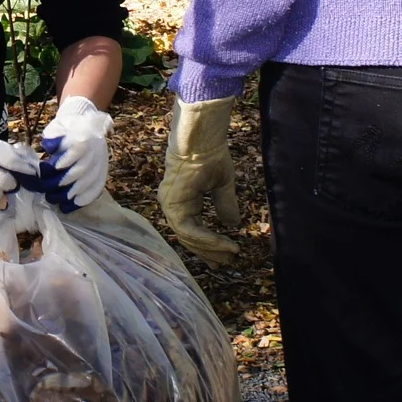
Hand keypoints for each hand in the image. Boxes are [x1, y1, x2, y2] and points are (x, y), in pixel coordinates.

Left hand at [40, 95, 112, 210]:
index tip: (46, 168)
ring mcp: (101, 164)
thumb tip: (49, 146)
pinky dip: (83, 200)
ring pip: (87, 183)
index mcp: (85, 137)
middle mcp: (96, 151)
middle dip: (60, 182)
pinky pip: (96, 189)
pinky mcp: (102, 173)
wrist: (86, 123)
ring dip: (69, 194)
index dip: (63, 161)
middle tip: (44, 188)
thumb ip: (53, 137)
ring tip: (53, 199)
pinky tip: (68, 206)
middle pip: (80, 171)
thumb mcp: (57, 127)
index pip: (76, 151)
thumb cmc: (67, 128)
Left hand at [156, 96, 241, 264]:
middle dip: (208, 251)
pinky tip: (223, 243)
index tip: (227, 254)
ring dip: (210, 247)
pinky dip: (207, 238)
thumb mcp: (222, 185)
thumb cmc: (210, 155)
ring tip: (229, 253)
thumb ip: (224, 206)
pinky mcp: (171, 203)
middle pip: (188, 237)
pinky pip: (188, 229)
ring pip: (187, 236)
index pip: (193, 229)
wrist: (202, 138)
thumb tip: (232, 225)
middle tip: (226, 263)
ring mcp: (169, 204)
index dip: (209, 244)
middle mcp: (172, 205)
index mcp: (181, 200)